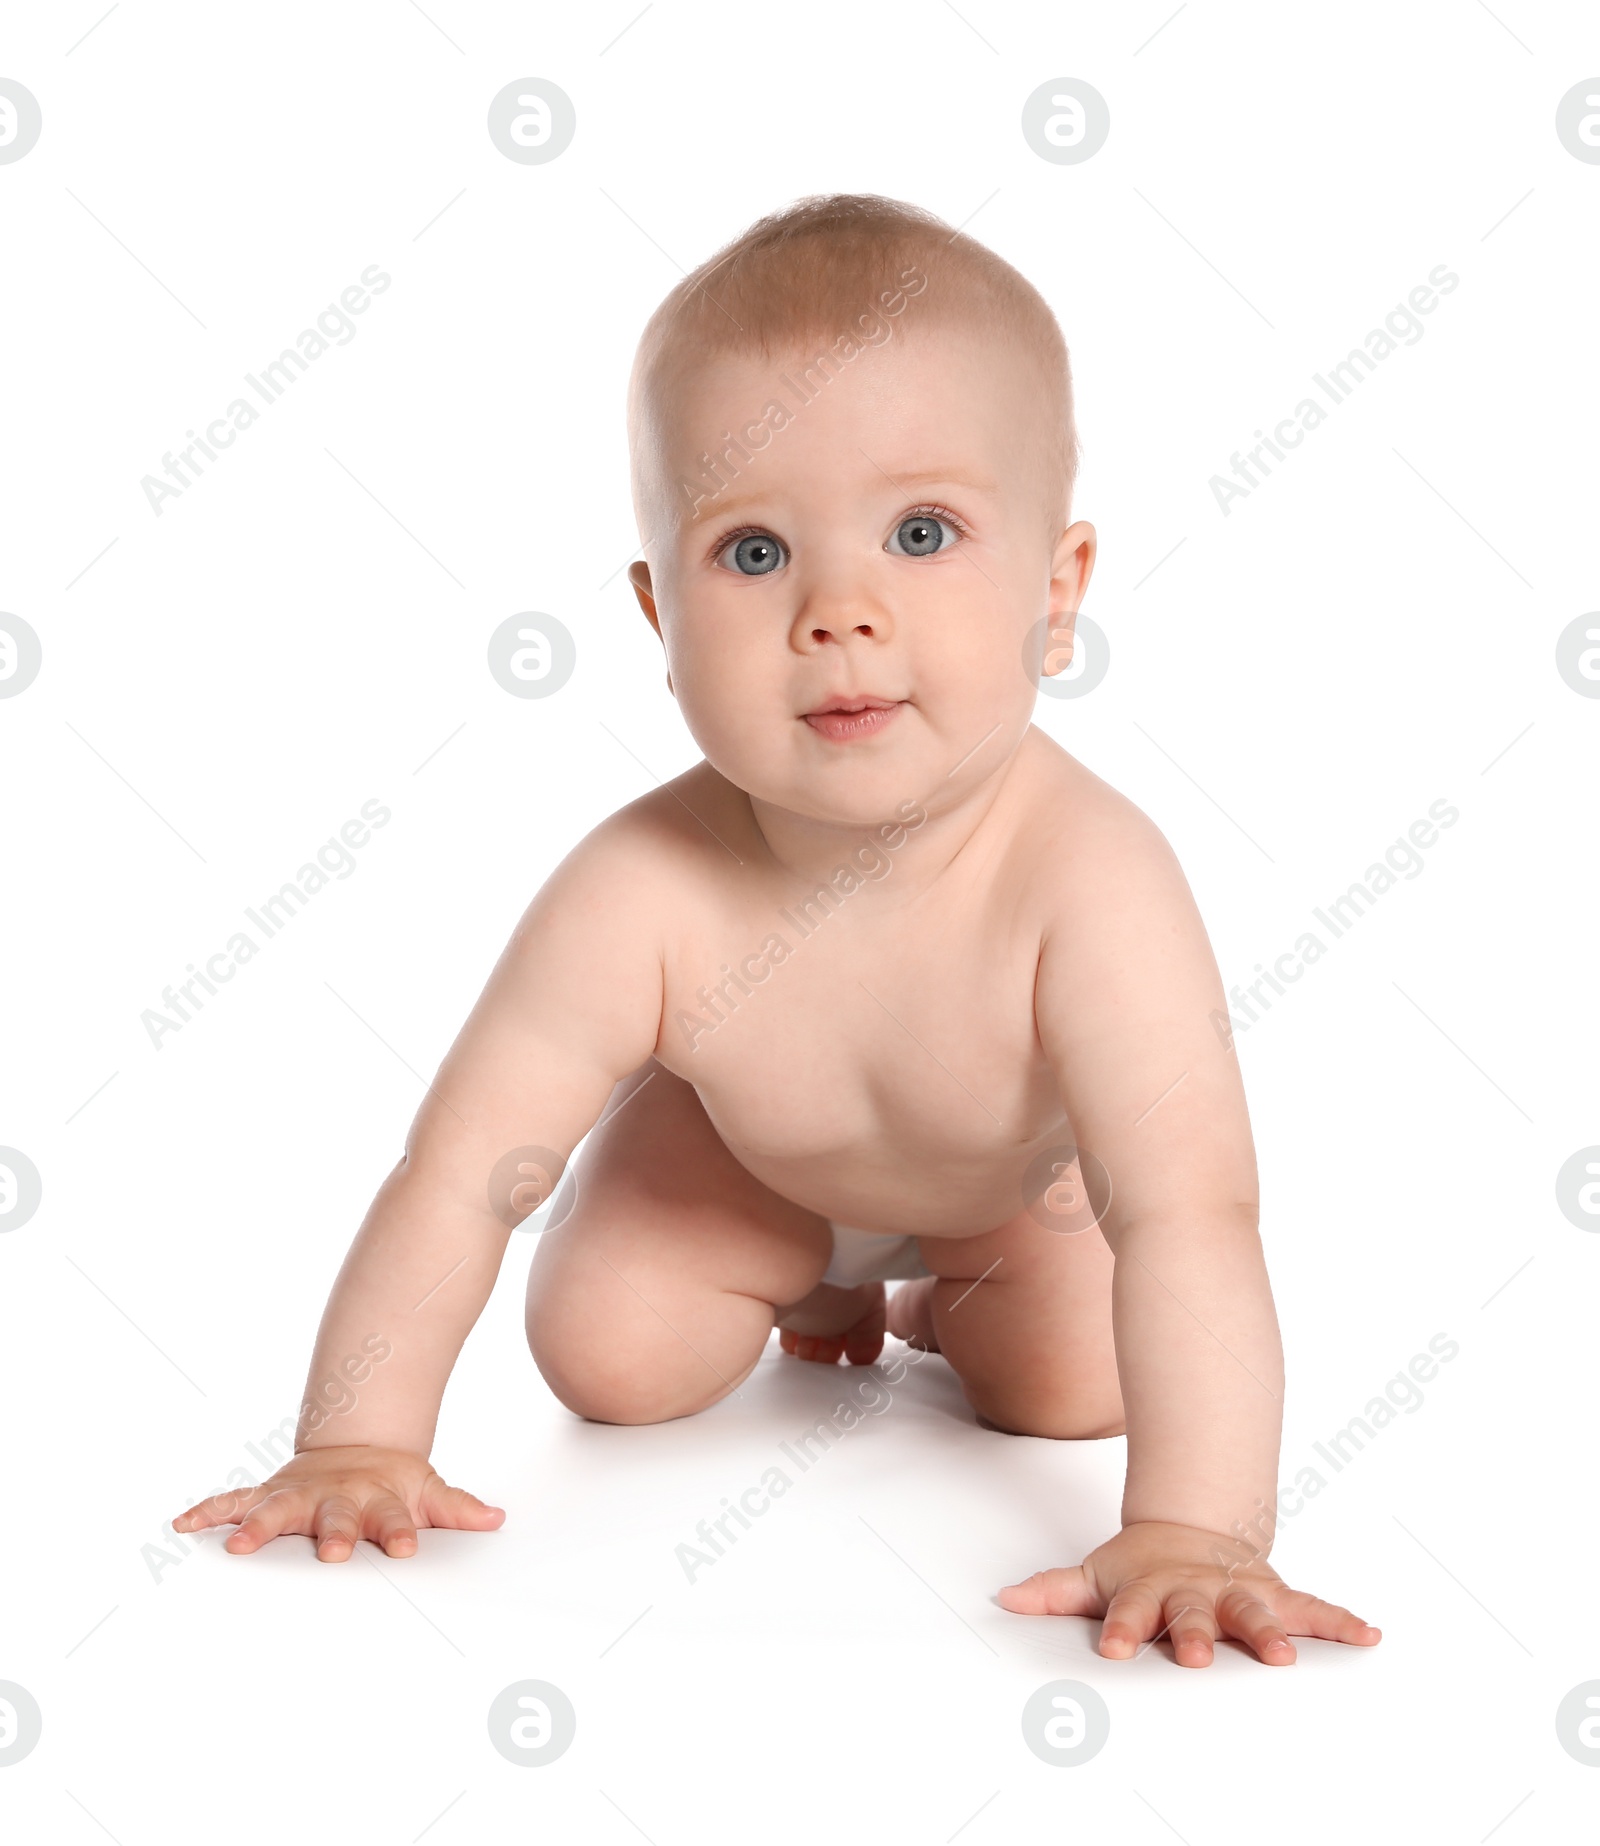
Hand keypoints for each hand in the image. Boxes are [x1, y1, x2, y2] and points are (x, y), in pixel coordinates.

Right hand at [171, 1444, 504, 1561]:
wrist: (360, 1444)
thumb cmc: (393, 1482)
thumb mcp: (429, 1492)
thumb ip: (458, 1509)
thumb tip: (497, 1520)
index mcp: (377, 1500)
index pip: (392, 1519)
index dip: (401, 1533)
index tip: (407, 1548)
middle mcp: (335, 1496)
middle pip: (334, 1515)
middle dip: (332, 1533)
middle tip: (330, 1552)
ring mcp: (300, 1493)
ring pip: (276, 1508)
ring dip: (257, 1525)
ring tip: (237, 1546)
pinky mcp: (271, 1493)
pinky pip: (234, 1500)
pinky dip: (209, 1511)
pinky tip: (183, 1525)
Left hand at [998, 1520, 1380, 1666]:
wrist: (1193, 1525)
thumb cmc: (1142, 1565)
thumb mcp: (1095, 1574)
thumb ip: (1053, 1591)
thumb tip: (1004, 1600)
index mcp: (1152, 1589)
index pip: (1132, 1612)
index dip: (1122, 1630)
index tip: (1113, 1650)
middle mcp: (1197, 1591)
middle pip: (1195, 1615)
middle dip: (1196, 1636)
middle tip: (1197, 1658)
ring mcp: (1238, 1591)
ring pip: (1256, 1612)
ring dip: (1271, 1633)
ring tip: (1287, 1657)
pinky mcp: (1275, 1594)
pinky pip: (1312, 1608)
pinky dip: (1341, 1620)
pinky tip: (1370, 1633)